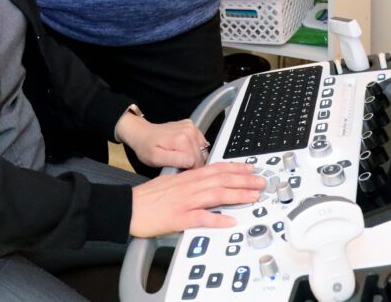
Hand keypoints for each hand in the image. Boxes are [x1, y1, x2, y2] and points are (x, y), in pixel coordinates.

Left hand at [117, 116, 210, 169]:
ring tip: (180, 157)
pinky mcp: (191, 126)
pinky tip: (183, 150)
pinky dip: (194, 149)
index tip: (179, 171)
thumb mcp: (155, 159)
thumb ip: (174, 161)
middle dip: (192, 164)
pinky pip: (200, 143)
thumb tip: (191, 162)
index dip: (189, 170)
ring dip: (194, 157)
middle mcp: (189, 131)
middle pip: (201, 156)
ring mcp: (191, 127)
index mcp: (182, 139)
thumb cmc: (146, 147)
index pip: (197, 162)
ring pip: (202, 150)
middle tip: (177, 165)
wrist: (142, 133)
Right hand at [130, 162, 263, 236]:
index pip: (217, 169)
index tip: (251, 169)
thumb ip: (189, 181)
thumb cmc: (148, 197)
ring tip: (253, 197)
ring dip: (237, 195)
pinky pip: (201, 218)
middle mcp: (189, 186)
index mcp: (188, 177)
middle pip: (221, 180)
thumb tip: (205, 182)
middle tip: (261, 182)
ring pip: (216, 195)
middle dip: (244, 180)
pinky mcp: (179, 218)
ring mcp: (185, 202)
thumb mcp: (172, 182)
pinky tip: (230, 221)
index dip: (236, 168)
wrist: (128, 206)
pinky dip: (217, 219)